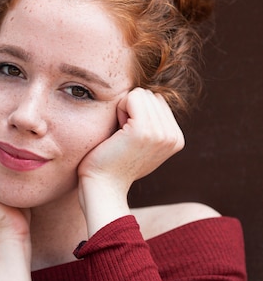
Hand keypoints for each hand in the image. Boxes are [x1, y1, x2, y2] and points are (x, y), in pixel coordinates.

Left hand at [77, 88, 184, 234]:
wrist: (103, 186)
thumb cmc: (114, 162)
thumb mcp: (142, 143)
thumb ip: (153, 123)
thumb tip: (154, 97)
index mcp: (176, 138)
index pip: (157, 100)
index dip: (137, 113)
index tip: (130, 138)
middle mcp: (174, 136)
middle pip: (150, 94)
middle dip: (131, 110)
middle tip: (123, 138)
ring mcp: (161, 133)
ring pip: (141, 94)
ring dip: (124, 110)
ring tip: (121, 136)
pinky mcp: (145, 131)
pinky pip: (132, 97)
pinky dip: (119, 109)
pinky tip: (117, 132)